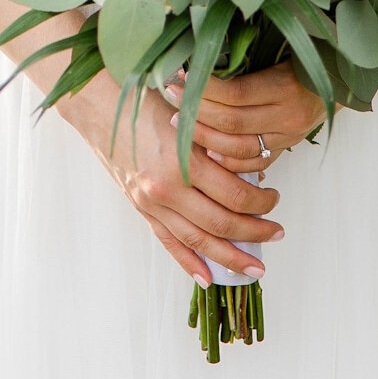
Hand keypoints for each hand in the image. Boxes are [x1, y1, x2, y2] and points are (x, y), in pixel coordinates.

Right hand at [58, 72, 283, 285]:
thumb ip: (219, 147)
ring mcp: (151, 203)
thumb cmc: (149, 101)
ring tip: (254, 267)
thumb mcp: (190, 117)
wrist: (100, 106)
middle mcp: (167, 189)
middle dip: (254, 233)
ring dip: (229, 257)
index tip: (276, 198)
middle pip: (221, 223)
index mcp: (184, 162)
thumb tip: (253, 175)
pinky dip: (188, 262)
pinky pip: (168, 241)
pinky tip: (207, 277)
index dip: (261, 203)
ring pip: (198, 240)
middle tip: (277, 233)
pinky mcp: (140, 208)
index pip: (234, 195)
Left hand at [163, 62, 326, 172]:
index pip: (236, 93)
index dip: (203, 88)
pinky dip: (227, 160)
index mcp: (286, 85)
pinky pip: (253, 162)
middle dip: (196, 112)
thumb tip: (200, 53)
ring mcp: (288, 136)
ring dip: (204, 137)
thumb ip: (245, 55)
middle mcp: (288, 115)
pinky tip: (205, 151)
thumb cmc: (304, 54)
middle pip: (233, 122)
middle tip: (171, 96)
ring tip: (179, 123)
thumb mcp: (280, 47)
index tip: (179, 76)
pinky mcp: (286, 147)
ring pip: (240, 148)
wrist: (341, 78)